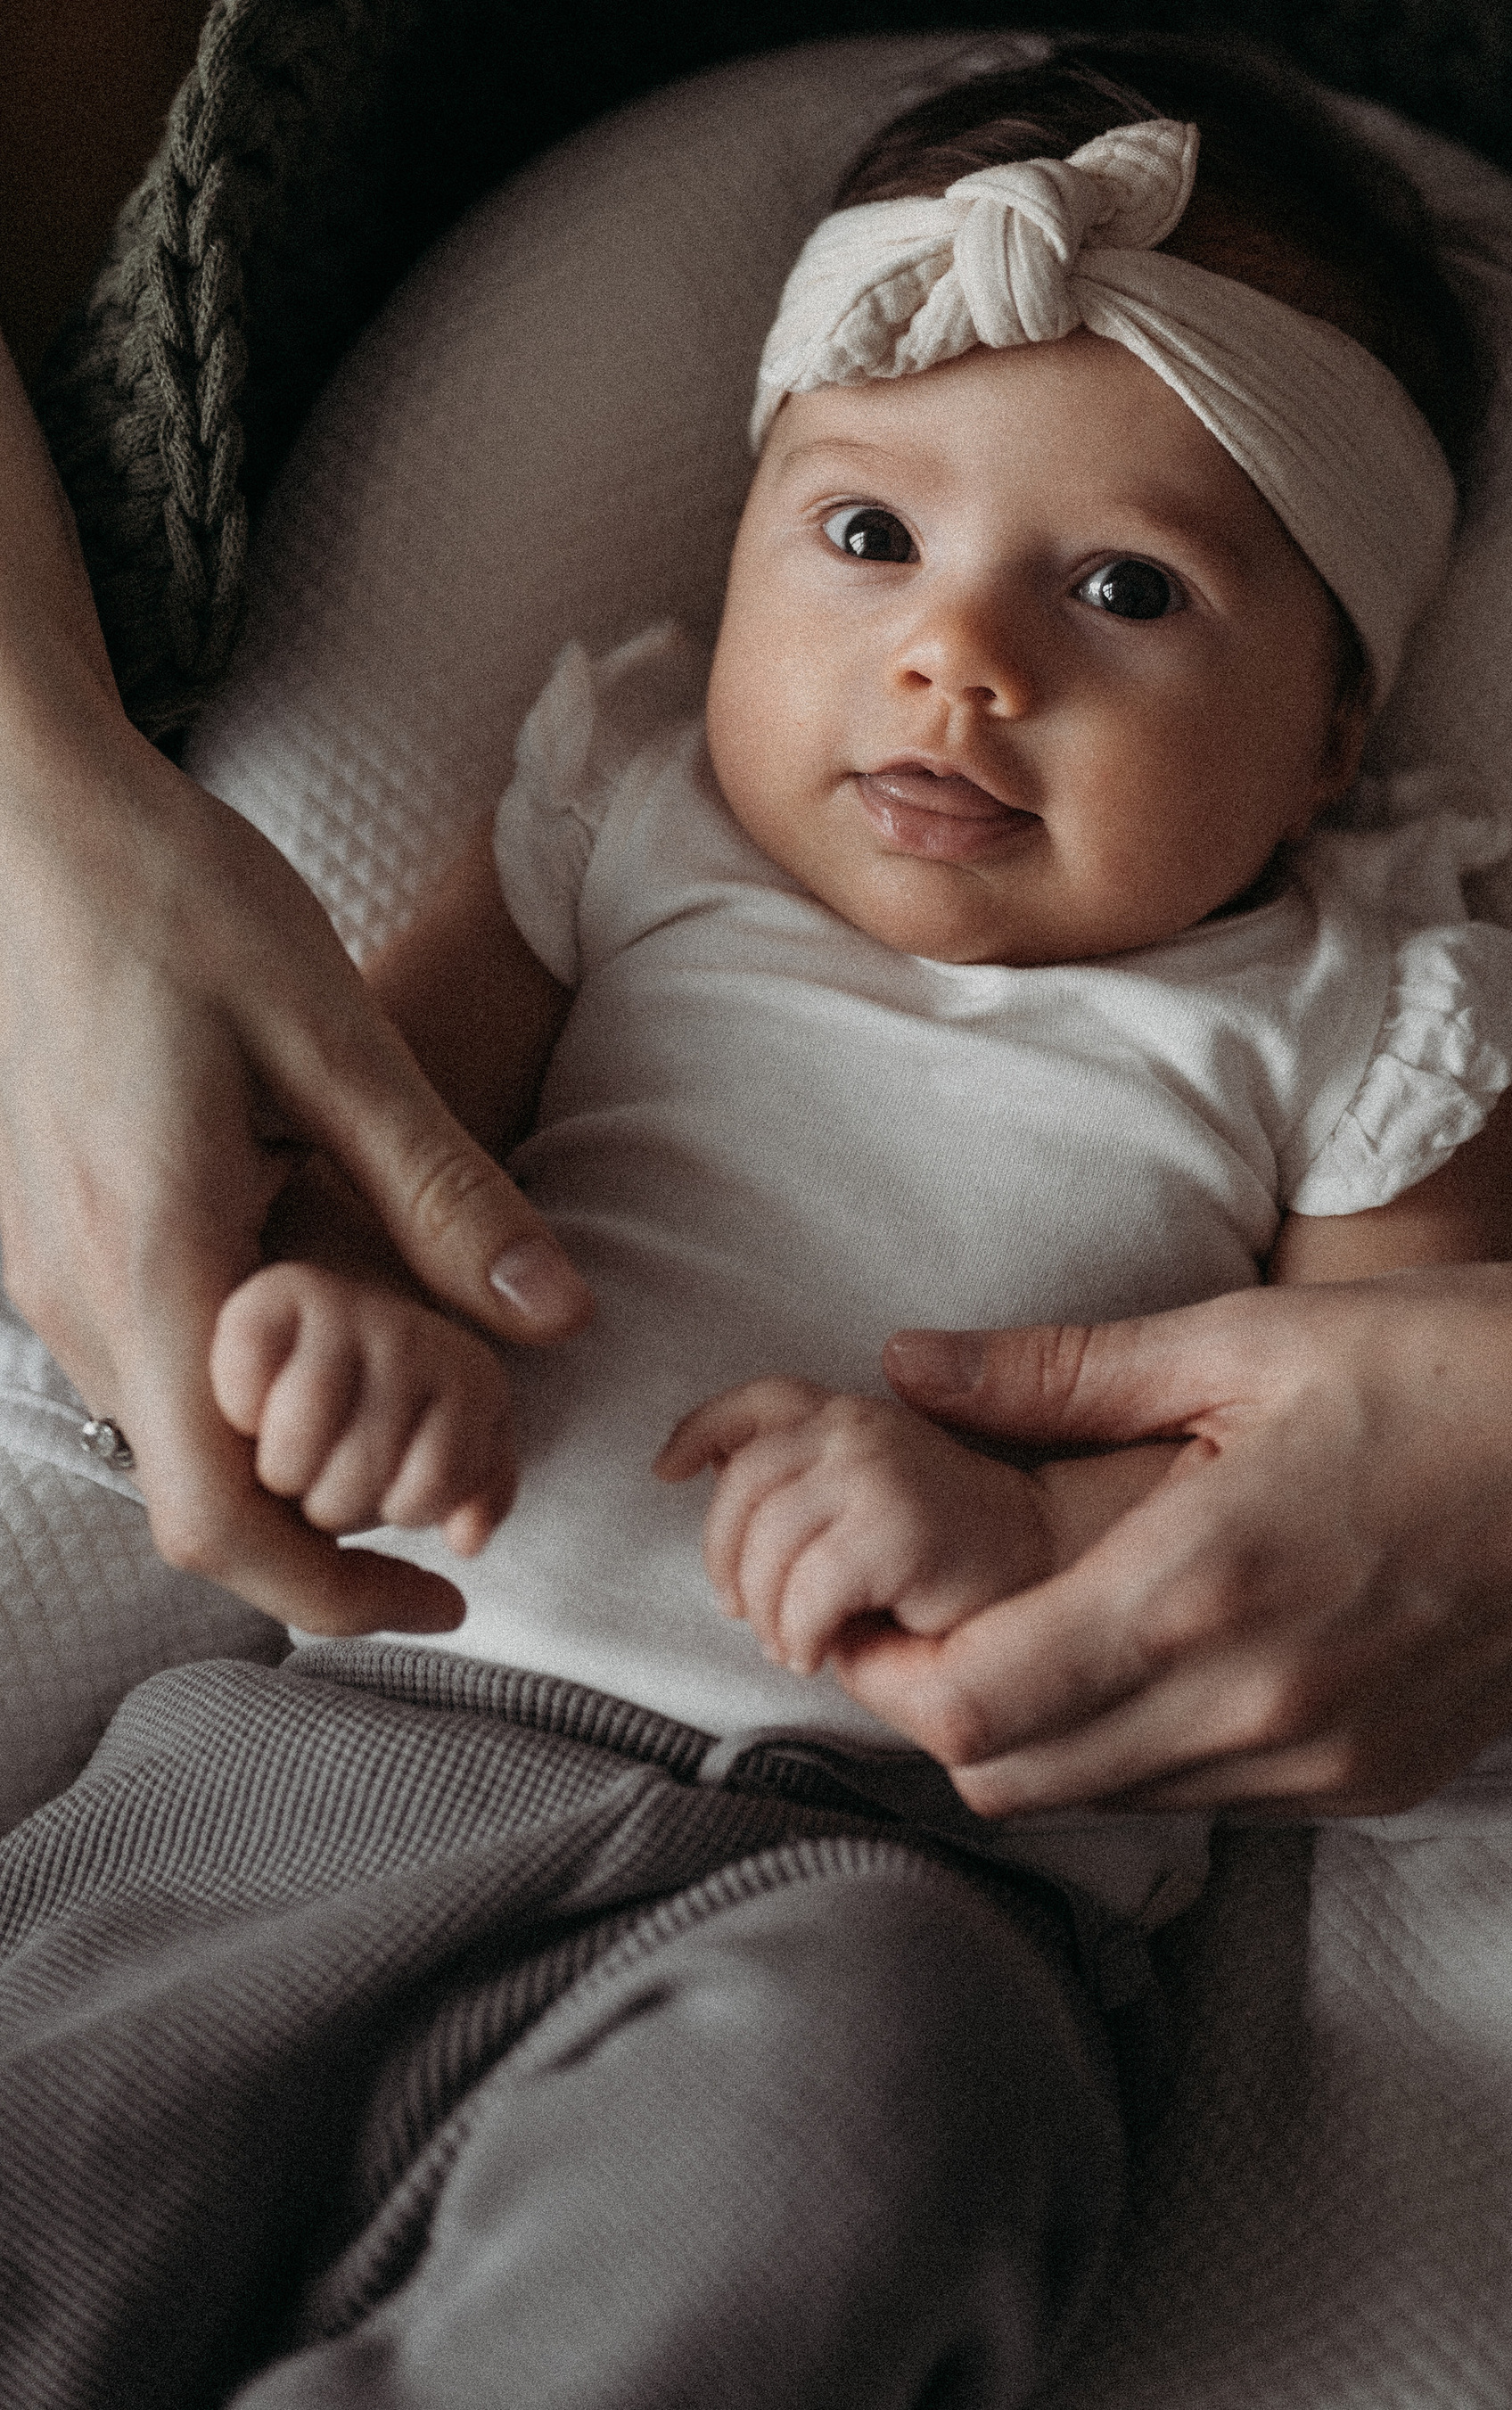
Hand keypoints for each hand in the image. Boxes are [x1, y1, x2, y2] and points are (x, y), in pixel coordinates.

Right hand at [0, 698, 587, 1634]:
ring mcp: (48, 1270)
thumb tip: (559, 1317)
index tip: (449, 1597)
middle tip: (472, 1466)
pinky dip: (249, 1360)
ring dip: (298, 1427)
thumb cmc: (177, 900)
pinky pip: (154, 1345)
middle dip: (342, 1506)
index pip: (220, 1518)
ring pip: (179, 1419)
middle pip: (203, 1485)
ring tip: (419, 1370)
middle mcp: (76, 1298)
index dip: (335, 1592)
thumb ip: (442, 1189)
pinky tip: (325, 1276)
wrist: (30, 814)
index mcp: (151, 1264)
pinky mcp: (49, 1230)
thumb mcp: (335, 1036)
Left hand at [656, 1379, 1064, 1680]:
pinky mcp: (900, 1529)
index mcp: (855, 1414)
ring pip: (766, 1545)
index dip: (702, 1428)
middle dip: (727, 1559)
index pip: (761, 1400)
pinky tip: (824, 1653)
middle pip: (743, 1484)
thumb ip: (806, 1483)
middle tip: (747, 1614)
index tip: (667, 1470)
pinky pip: (805, 1590)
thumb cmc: (952, 1561)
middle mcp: (863, 1424)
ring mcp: (881, 1470)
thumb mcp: (869, 1505)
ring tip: (795, 1644)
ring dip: (767, 1613)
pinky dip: (801, 1635)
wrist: (1044, 1584)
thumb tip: (708, 1474)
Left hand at [863, 1264, 1511, 1820]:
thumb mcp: (1247, 1335)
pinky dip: (1149, 1747)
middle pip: (1015, 1779)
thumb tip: (905, 1361)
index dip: (886, 1672)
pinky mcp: (1380, 1785)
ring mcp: (1324, 1765)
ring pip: (1108, 1800)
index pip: (972, 1710)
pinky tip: (1164, 1648)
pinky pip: (1210, 1798)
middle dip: (945, 1710)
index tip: (867, 1601)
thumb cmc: (1457, 1358)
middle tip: (930, 1613)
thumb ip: (1061, 1369)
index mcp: (1202, 1589)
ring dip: (1046, 1735)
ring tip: (1038, 1623)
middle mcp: (1255, 1709)